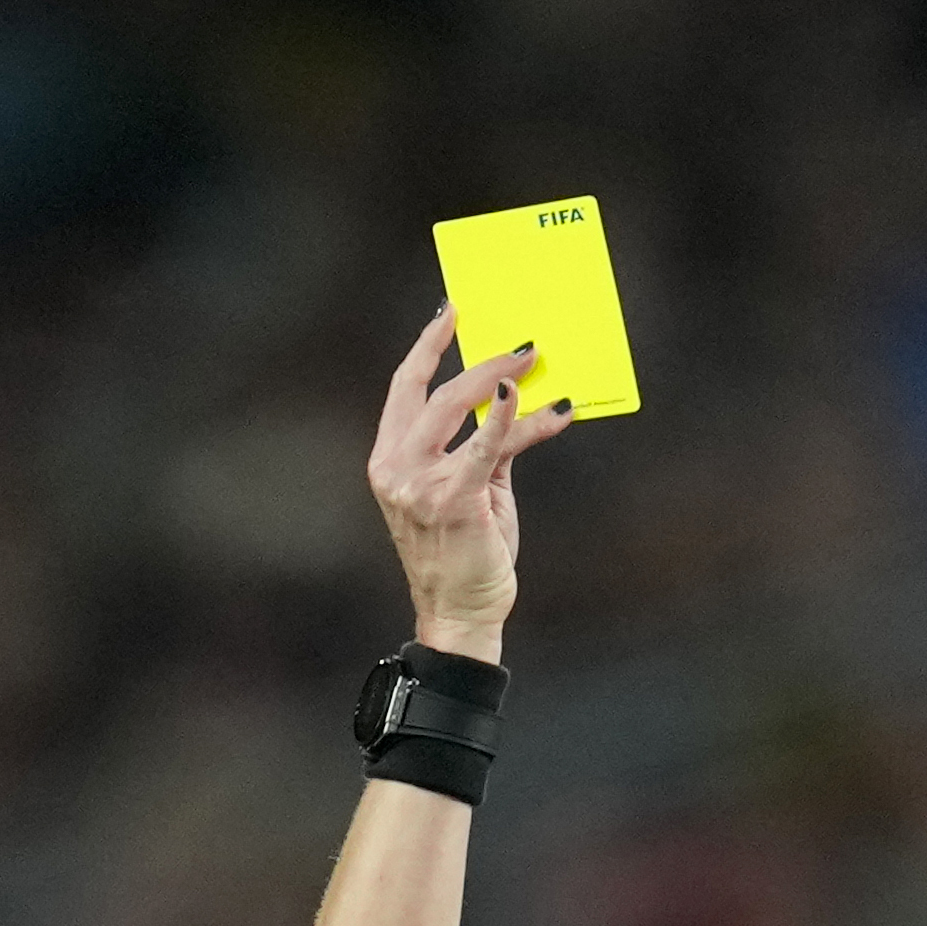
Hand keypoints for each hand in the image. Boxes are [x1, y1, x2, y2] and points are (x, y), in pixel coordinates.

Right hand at [366, 307, 571, 653]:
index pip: (404, 388)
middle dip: (479, 356)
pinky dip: (513, 418)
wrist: (461, 612)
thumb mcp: (467, 492)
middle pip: (435, 389)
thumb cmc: (465, 555)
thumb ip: (481, 448)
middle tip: (523, 342)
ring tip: (535, 360)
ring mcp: (419, 483)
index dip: (428, 346)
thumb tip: (513, 403)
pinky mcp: (453, 498)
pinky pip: (487, 444)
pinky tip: (539, 401)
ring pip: (461, 407)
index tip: (451, 313)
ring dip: (502, 376)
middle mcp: (395, 467)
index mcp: (388, 460)